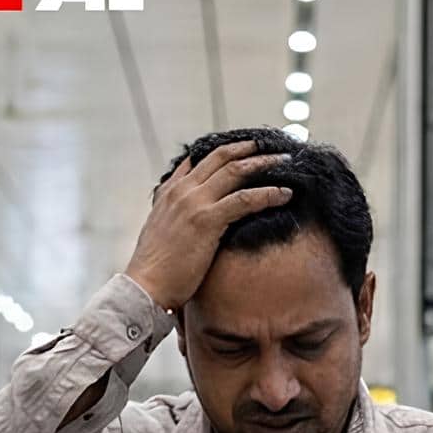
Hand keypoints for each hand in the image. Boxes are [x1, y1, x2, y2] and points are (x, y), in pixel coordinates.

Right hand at [122, 140, 292, 309]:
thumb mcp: (163, 232)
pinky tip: (285, 194)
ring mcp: (193, 203)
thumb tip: (194, 216)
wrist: (145, 285)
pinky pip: (245, 199)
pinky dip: (268, 193)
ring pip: (236, 171)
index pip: (200, 159)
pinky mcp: (206, 220)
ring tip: (287, 161)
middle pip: (221, 157)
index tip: (249, 148)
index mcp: (170, 192)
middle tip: (274, 147)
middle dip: (250, 149)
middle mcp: (181, 191)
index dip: (227, 150)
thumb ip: (177, 215)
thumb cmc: (159, 268)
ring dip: (265, 164)